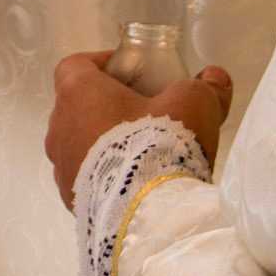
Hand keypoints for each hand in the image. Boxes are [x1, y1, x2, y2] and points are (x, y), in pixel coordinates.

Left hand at [44, 51, 234, 213]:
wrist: (146, 212)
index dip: (100, 63)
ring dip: (102, 143)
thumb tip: (215, 78)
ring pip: (78, 144)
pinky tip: (132, 184)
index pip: (75, 65)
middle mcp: (59, 127)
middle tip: (141, 113)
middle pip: (77, 106)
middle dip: (106, 106)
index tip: (127, 71)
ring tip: (138, 152)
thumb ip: (205, 86)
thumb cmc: (159, 146)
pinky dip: (102, 176)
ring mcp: (60, 166)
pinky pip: (82, 179)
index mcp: (78, 93)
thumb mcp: (193, 105)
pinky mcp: (68, 199)